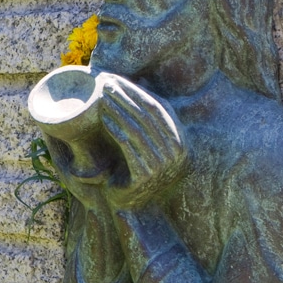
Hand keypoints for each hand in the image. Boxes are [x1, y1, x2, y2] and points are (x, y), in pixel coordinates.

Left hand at [95, 74, 186, 209]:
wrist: (132, 204)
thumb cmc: (136, 167)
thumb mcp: (146, 139)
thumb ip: (148, 116)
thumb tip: (142, 81)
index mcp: (181, 141)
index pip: (158, 107)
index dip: (136, 90)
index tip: (116, 78)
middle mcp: (177, 153)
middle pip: (147, 116)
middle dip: (125, 96)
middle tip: (105, 82)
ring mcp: (163, 166)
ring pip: (137, 128)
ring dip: (118, 108)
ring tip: (101, 96)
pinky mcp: (146, 175)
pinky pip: (129, 145)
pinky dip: (116, 128)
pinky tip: (103, 117)